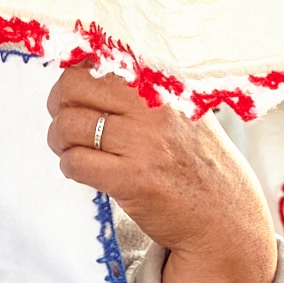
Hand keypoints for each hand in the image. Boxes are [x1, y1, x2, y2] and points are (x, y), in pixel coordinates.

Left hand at [46, 63, 278, 282]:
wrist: (225, 221)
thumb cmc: (201, 168)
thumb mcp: (184, 114)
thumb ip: (145, 93)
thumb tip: (89, 71)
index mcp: (163, 86)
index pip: (99, 61)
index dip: (76, 80)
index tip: (74, 97)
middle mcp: (153, 108)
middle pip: (73, 87)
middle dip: (58, 107)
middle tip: (66, 125)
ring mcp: (143, 143)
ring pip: (68, 126)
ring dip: (60, 141)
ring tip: (72, 151)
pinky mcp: (133, 179)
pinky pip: (75, 163)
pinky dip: (69, 167)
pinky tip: (84, 172)